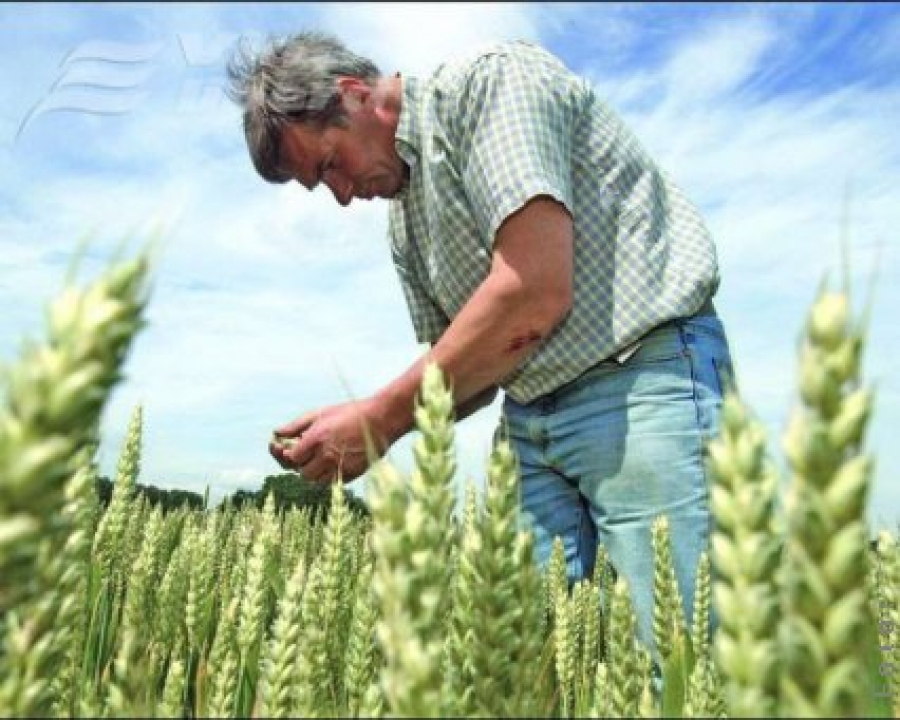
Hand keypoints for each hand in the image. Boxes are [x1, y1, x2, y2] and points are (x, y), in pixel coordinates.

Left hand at [268, 398, 389, 482]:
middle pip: (303, 473)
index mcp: (316, 439)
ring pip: (316, 481)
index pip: (292, 458)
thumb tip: (275, 434)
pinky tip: (334, 461)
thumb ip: (295, 426)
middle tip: (307, 454)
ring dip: (314, 472)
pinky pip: (332, 482)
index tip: (293, 449)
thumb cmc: (349, 413)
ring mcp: (340, 466)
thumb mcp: (320, 414)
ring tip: (321, 458)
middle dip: (302, 465)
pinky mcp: (352, 474)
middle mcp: (327, 455)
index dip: (289, 455)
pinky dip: (329, 475)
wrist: (381, 420)